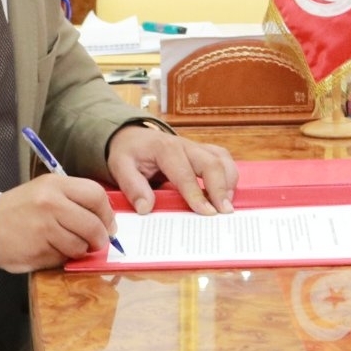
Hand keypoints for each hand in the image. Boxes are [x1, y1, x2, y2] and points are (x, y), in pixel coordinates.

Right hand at [0, 171, 115, 272]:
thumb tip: (106, 220)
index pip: (96, 196)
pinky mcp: (37, 250)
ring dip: (79, 250)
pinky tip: (48, 250)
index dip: (107, 214)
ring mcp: (44, 228)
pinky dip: (61, 258)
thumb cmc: (20, 209)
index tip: (109, 224)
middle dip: (101, 239)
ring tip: (67, 245)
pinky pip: (62, 258)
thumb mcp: (45, 191)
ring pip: (80, 245)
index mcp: (55, 185)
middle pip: (93, 225)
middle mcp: (50, 204)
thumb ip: (74, 200)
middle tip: (98, 243)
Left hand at [105, 125, 238, 213]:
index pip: (185, 173)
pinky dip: (230, 175)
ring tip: (227, 205)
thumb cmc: (129, 153)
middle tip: (224, 212)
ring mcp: (197, 147)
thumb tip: (146, 208)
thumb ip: (133, 187)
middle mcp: (185, 145)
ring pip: (222, 159)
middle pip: (211, 163)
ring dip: (229, 182)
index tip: (206, 212)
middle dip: (221, 188)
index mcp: (165, 149)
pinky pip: (223, 159)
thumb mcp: (121, 167)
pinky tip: (227, 193)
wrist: (133, 137)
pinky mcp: (204, 151)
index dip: (197, 193)